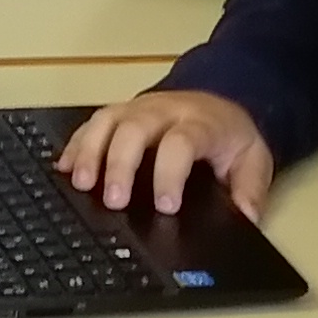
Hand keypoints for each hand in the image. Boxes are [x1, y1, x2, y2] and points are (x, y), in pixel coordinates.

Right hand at [56, 88, 271, 217]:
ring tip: (80, 183)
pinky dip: (76, 144)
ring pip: (108, 121)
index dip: (169, 173)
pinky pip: (94, 123)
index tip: (165, 206)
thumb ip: (250, 189)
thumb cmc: (231, 137)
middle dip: (120, 164)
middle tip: (114, 201)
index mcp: (200, 124)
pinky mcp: (121, 113)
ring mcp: (139, 108)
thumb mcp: (254, 160)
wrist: (222, 100)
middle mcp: (165, 111)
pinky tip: (63, 167)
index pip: (180, 143)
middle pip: (135, 128)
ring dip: (90, 151)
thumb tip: (246, 217)